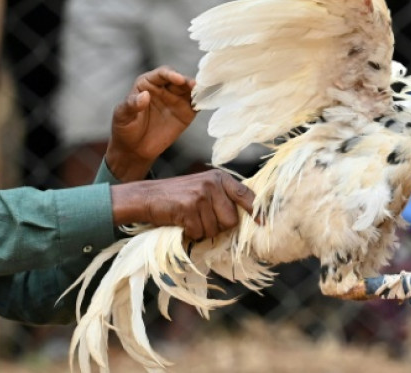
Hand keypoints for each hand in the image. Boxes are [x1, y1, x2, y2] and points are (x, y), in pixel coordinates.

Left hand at [106, 66, 196, 181]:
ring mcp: (176, 100)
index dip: (170, 74)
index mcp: (147, 83)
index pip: (162, 74)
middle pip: (179, 79)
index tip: (177, 79)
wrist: (134, 150)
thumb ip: (131, 105)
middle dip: (187, 80)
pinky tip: (207, 101)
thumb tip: (144, 95)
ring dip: (198, 89)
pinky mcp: (186, 113)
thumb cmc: (125, 128)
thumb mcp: (122, 116)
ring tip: (202, 93)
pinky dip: (203, 101)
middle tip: (194, 85)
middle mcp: (164, 88)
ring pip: (190, 90)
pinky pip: (197, 104)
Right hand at [110, 170, 255, 240]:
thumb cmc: (177, 196)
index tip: (262, 223)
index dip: (255, 211)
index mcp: (219, 178)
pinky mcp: (189, 207)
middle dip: (218, 226)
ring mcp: (201, 195)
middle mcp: (213, 184)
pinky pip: (199, 232)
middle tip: (202, 219)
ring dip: (202, 230)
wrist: (147, 196)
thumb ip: (223, 198)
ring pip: (215, 229)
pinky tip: (182, 222)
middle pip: (231, 220)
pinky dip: (191, 233)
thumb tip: (245, 218)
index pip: (246, 194)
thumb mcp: (203, 189)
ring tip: (190, 218)